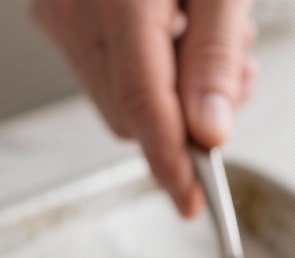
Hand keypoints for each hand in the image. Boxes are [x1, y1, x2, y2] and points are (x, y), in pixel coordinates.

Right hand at [32, 0, 255, 216]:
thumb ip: (217, 55)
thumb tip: (211, 134)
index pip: (144, 108)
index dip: (172, 163)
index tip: (193, 201)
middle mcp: (74, 9)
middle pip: (129, 114)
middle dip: (184, 121)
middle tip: (238, 78)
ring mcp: (58, 11)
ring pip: (116, 99)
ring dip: (171, 96)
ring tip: (210, 43)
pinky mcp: (56, 10)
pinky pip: (103, 70)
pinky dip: (147, 70)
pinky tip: (176, 32)